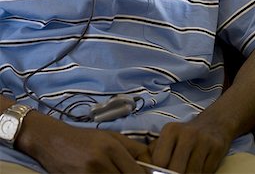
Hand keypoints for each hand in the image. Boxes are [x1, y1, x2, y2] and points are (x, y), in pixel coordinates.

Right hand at [18, 113, 149, 172]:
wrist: (53, 140)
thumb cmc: (84, 138)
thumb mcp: (110, 137)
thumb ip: (131, 148)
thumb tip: (149, 163)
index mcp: (112, 146)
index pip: (137, 172)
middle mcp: (102, 160)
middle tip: (125, 173)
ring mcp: (89, 172)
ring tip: (112, 173)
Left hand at [149, 120, 227, 173]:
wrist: (213, 123)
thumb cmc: (185, 135)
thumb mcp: (168, 137)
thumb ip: (154, 152)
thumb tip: (145, 168)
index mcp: (170, 130)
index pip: (159, 161)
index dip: (158, 173)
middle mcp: (187, 133)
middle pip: (176, 170)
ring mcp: (204, 141)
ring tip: (185, 171)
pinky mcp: (217, 148)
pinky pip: (206, 172)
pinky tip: (198, 170)